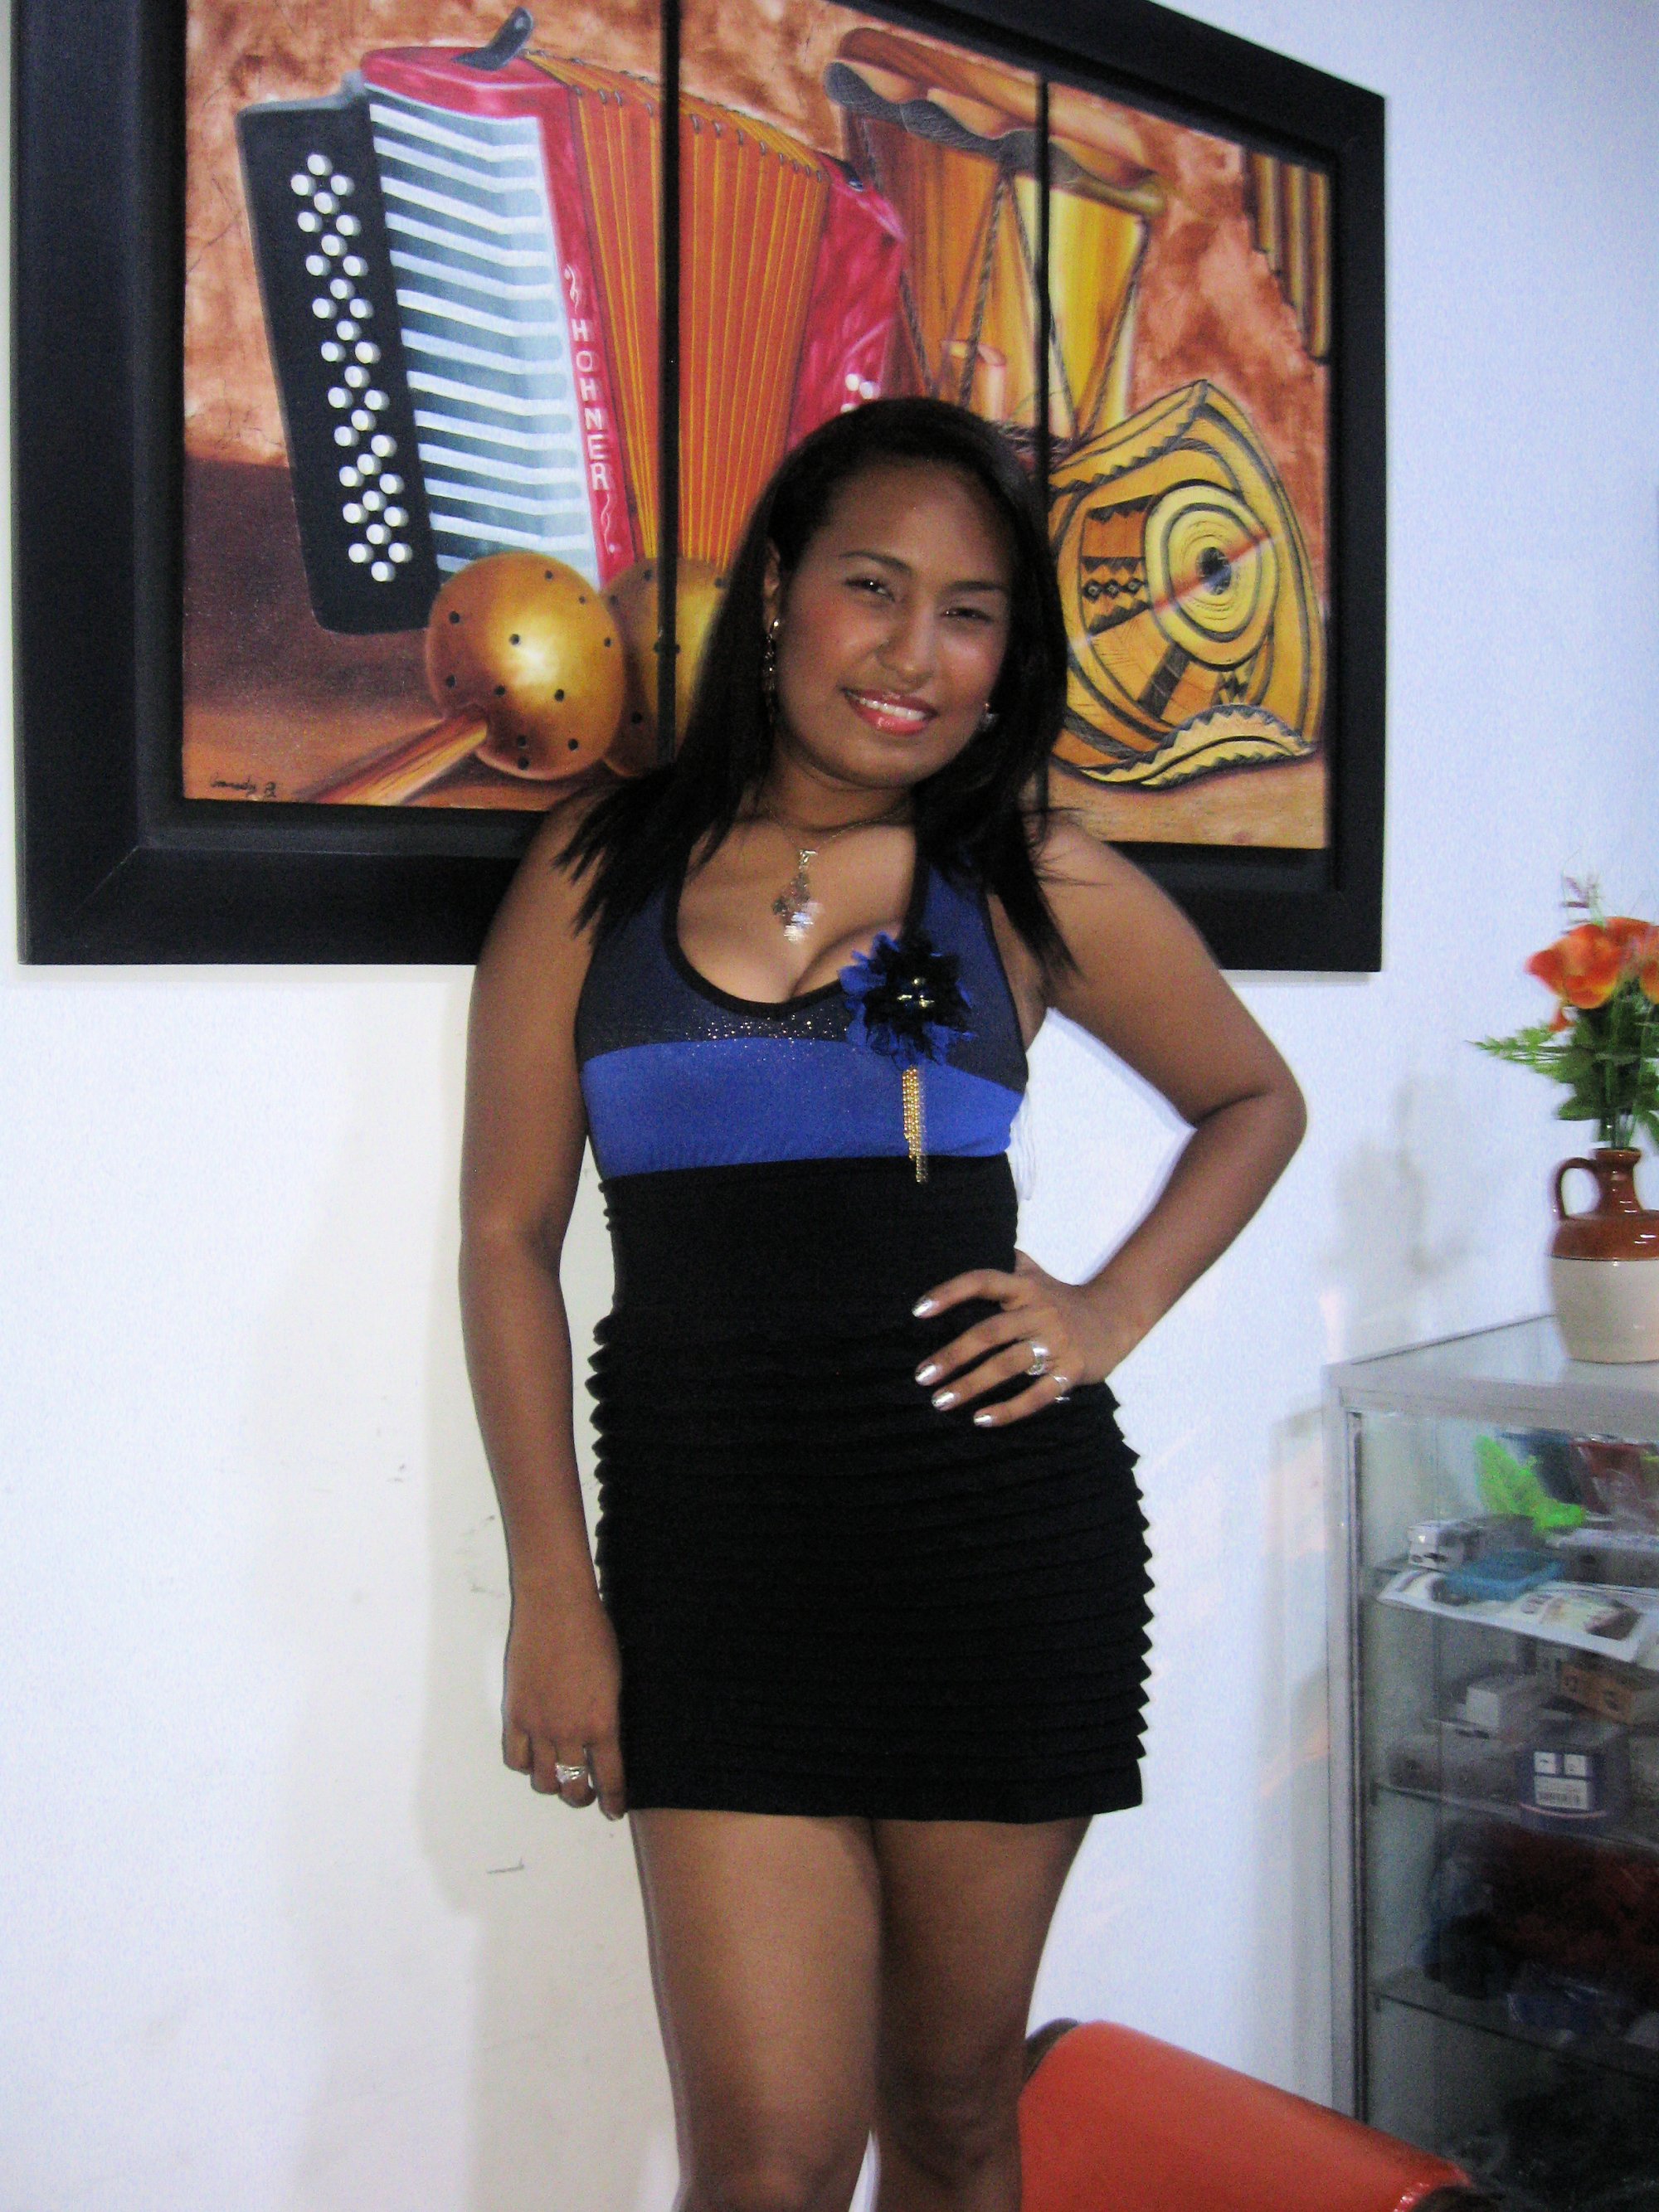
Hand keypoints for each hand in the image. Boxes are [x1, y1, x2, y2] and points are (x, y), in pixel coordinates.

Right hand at [502, 1585, 625, 1817]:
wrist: (556, 1607)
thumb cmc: (593, 1633)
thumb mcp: (616, 1679)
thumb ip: (611, 1716)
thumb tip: (610, 1741)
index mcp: (602, 1723)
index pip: (610, 1778)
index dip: (613, 1800)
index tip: (615, 1809)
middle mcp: (570, 1732)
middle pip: (574, 1787)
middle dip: (583, 1797)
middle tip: (588, 1793)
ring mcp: (539, 1726)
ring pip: (543, 1780)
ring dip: (554, 1786)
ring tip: (560, 1779)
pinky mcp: (515, 1714)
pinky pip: (515, 1758)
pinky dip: (525, 1765)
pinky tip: (534, 1757)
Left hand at [912, 1250, 1119, 1426]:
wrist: (1117, 1316)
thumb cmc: (1063, 1299)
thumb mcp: (1037, 1275)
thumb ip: (1006, 1263)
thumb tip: (971, 1240)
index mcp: (1025, 1287)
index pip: (983, 1282)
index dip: (950, 1293)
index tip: (918, 1311)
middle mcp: (1038, 1312)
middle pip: (989, 1332)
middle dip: (952, 1356)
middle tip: (922, 1376)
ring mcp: (1056, 1343)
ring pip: (1007, 1365)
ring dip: (971, 1385)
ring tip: (941, 1401)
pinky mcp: (1070, 1371)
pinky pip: (1036, 1395)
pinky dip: (1008, 1410)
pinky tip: (981, 1420)